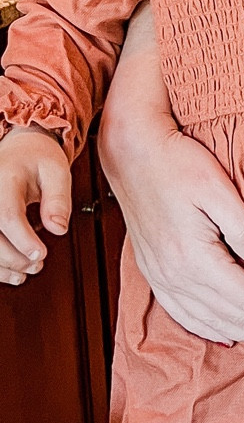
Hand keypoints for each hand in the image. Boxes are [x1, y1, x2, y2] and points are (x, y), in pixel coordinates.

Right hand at [0, 128, 71, 283]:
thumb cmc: (37, 158)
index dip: (23, 239)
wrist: (18, 149)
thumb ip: (58, 199)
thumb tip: (58, 228)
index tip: (40, 253)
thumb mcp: (56, 170)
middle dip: (14, 256)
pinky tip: (13, 272)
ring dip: (3, 265)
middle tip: (38, 263)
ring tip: (29, 269)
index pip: (7, 214)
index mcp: (3, 177)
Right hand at [102, 118, 243, 355]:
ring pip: (212, 322)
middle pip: (236, 317)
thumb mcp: (218, 188)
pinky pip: (184, 315)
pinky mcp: (155, 273)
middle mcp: (175, 277)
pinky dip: (211, 331)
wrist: (131, 154)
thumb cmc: (177, 164)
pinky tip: (229, 338)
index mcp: (194, 259)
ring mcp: (162, 278)